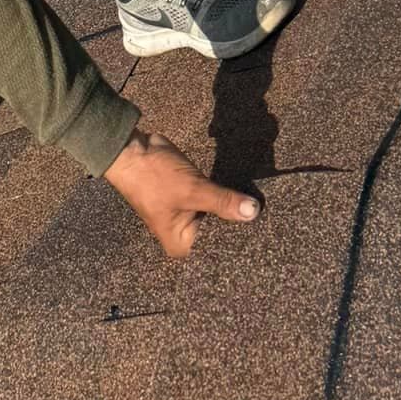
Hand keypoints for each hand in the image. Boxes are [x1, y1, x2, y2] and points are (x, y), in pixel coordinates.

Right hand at [105, 129, 258, 256]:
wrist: (134, 150)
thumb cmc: (154, 177)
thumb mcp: (193, 190)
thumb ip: (223, 202)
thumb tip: (253, 212)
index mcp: (180, 244)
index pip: (217, 249)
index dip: (238, 240)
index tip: (262, 234)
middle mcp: (184, 234)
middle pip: (219, 231)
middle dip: (237, 221)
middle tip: (266, 216)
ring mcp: (188, 215)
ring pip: (218, 214)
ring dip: (232, 206)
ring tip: (261, 203)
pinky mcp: (192, 197)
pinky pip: (213, 200)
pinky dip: (224, 195)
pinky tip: (244, 191)